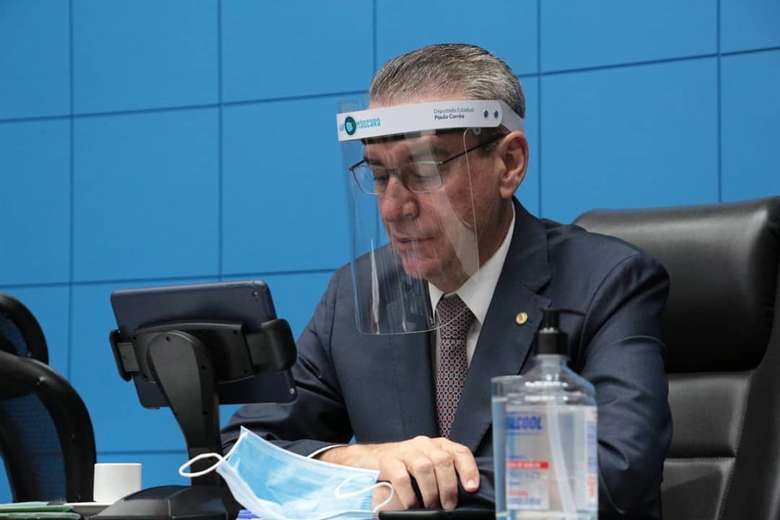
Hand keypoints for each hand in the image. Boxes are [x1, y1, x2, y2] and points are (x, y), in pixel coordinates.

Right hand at [316, 436, 478, 510]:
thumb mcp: (427, 468)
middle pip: (442, 460)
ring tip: (431, 507)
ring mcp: (404, 450)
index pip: (459, 452)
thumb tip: (462, 495)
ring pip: (424, 467)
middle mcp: (423, 444)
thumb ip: (442, 474)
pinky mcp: (387, 460)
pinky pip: (402, 477)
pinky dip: (409, 495)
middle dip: (448, 487)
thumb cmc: (404, 468)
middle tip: (448, 506)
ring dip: (430, 491)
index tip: (471, 488)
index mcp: (437, 445)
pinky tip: (412, 505)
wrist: (368, 460)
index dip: (468, 469)